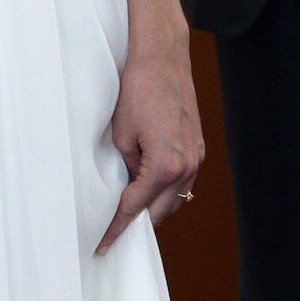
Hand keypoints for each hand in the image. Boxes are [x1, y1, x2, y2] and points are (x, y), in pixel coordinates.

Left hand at [95, 37, 204, 253]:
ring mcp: (196, 157)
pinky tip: (149, 192)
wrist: (162, 57)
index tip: (102, 244)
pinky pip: (182, 181)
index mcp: (166, 166)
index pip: (135, 208)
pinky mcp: (197, 146)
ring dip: (153, 210)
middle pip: (159, 211)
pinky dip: (165, 192)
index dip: (116, 227)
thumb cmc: (137, 89)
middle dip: (136, 225)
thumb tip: (128, 184)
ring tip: (129, 219)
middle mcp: (186, 167)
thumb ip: (126, 167)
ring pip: (174, 199)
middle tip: (113, 236)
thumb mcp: (121, 134)